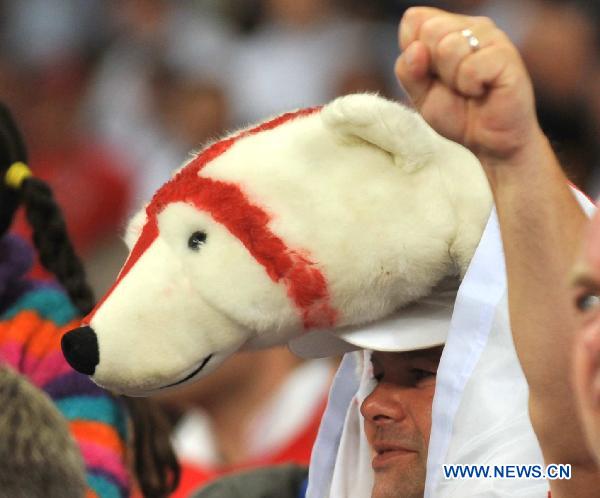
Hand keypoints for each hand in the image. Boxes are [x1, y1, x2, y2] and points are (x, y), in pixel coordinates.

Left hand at [396, 7, 542, 166]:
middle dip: (432, 68)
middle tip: (453, 86)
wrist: (489, 143)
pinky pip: (470, 67)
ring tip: (469, 90)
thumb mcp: (421, 95)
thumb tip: (416, 48)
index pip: (414, 20)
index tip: (431, 75)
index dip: (414, 53)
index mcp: (449, 29)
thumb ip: (408, 70)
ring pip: (448, 48)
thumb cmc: (458, 115)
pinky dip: (469, 87)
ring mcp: (492, 38)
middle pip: (430, 30)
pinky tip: (482, 91)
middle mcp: (472, 26)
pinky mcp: (506, 56)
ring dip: (452, 80)